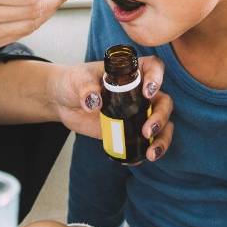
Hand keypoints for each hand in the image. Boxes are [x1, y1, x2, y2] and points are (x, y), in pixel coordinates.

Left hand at [50, 55, 173, 162]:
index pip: (153, 67)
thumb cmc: (74, 82)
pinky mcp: (128, 131)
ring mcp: (136, 113)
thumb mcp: (78, 80)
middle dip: (161, 117)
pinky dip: (145, 151)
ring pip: (162, 124)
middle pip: (164, 102)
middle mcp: (138, 93)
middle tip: (147, 130)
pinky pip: (145, 142)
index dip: (157, 77)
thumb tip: (93, 102)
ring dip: (162, 139)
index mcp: (130, 73)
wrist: (63, 102)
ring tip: (151, 153)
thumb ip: (86, 88)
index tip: (148, 92)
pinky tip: (136, 160)